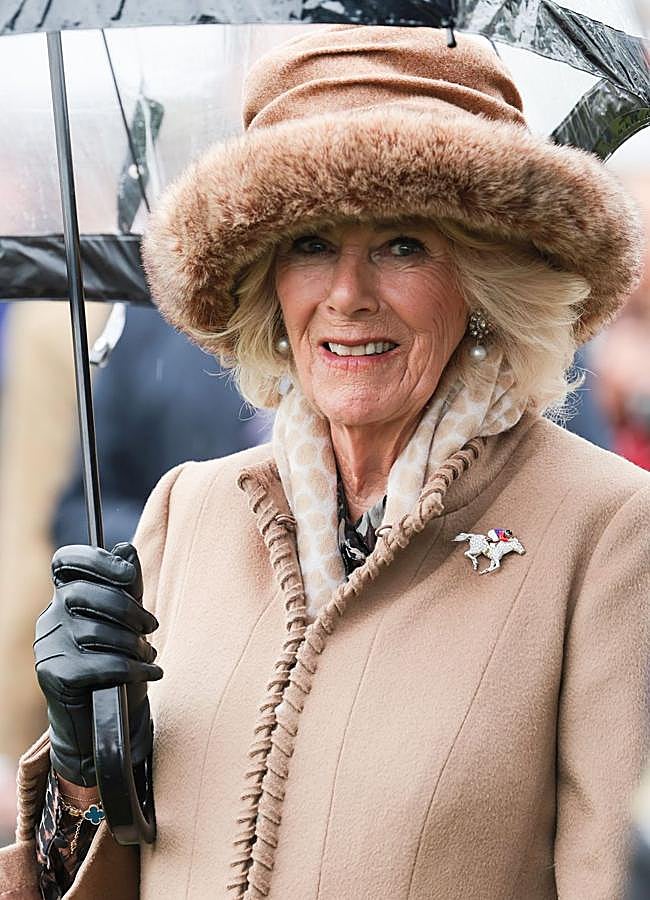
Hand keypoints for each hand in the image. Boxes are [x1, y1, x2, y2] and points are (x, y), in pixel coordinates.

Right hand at [34, 543, 161, 786]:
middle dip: (129, 610)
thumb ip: (127, 587)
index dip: (96, 560)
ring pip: (94, 631)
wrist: (102, 722)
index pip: (66, 562)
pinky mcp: (53, 676)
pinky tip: (150, 674)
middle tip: (152, 628)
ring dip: (134, 645)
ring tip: (150, 657)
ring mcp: (48, 647)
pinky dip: (131, 669)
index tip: (128, 575)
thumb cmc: (116, 666)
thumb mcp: (128, 622)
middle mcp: (50, 618)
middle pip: (86, 594)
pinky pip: (98, 664)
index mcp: (65, 597)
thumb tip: (127, 549)